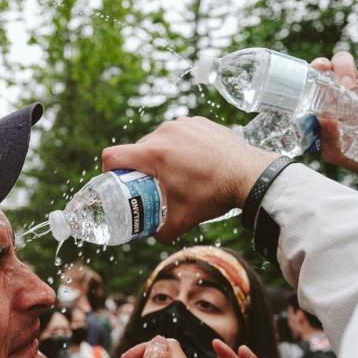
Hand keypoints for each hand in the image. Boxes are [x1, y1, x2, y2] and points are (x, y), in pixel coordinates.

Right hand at [102, 117, 276, 241]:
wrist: (249, 175)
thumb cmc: (214, 194)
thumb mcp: (183, 219)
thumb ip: (162, 231)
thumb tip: (153, 235)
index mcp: (154, 154)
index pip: (113, 155)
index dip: (107, 169)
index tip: (114, 180)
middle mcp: (165, 133)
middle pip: (137, 149)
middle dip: (138, 167)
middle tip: (148, 184)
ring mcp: (183, 124)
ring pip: (158, 139)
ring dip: (159, 154)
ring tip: (173, 172)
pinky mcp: (199, 122)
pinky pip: (179, 132)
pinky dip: (180, 145)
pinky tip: (192, 160)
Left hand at [310, 51, 357, 189]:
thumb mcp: (338, 154)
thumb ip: (328, 139)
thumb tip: (324, 120)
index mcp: (335, 97)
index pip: (323, 72)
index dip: (320, 65)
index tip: (321, 69)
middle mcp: (354, 86)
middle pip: (345, 59)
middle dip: (344, 68)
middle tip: (347, 87)